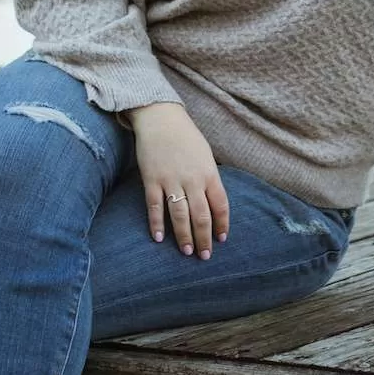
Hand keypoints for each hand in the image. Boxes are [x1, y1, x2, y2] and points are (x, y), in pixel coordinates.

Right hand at [129, 103, 229, 258]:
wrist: (161, 118)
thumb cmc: (186, 137)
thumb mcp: (205, 156)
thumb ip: (210, 179)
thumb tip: (213, 203)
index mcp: (209, 173)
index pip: (220, 206)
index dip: (222, 225)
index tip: (221, 239)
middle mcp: (192, 179)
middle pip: (201, 216)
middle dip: (204, 238)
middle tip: (204, 256)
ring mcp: (171, 180)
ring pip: (180, 215)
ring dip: (184, 236)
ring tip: (187, 251)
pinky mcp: (151, 180)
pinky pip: (155, 206)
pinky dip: (157, 224)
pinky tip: (159, 238)